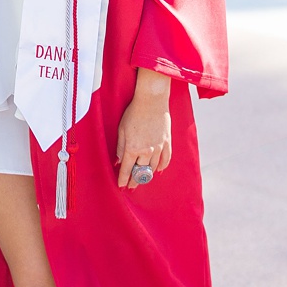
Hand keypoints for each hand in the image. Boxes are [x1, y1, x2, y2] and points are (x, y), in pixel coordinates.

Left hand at [116, 69, 172, 188]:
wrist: (152, 100)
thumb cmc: (134, 113)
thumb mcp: (121, 130)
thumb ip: (120, 148)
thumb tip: (119, 161)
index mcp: (132, 148)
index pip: (127, 170)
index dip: (123, 179)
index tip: (121, 185)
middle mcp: (146, 151)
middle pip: (141, 172)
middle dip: (135, 181)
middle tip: (131, 186)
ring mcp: (159, 148)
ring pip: (153, 168)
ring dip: (147, 175)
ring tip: (142, 178)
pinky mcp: (167, 142)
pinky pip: (166, 160)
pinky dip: (162, 167)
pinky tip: (158, 171)